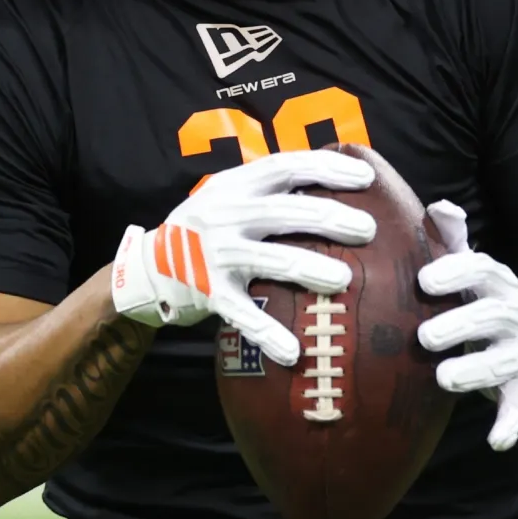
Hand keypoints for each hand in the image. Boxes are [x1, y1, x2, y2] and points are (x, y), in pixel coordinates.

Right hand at [111, 151, 376, 366]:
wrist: (150, 267)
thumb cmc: (210, 229)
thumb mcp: (231, 198)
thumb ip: (271, 192)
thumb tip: (339, 188)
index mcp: (235, 186)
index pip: (284, 166)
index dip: (325, 168)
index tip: (365, 177)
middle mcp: (224, 215)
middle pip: (281, 211)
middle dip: (328, 217)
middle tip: (368, 229)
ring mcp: (215, 255)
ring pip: (268, 260)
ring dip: (308, 268)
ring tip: (344, 279)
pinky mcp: (208, 293)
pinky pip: (241, 315)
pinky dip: (267, 334)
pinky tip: (293, 352)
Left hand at [416, 201, 517, 450]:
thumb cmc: (483, 294)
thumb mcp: (471, 264)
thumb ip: (453, 236)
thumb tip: (439, 207)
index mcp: (494, 282)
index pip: (479, 270)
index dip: (454, 273)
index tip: (424, 281)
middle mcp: (509, 315)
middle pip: (487, 317)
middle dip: (458, 325)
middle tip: (424, 335)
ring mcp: (517, 352)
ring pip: (499, 363)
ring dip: (475, 372)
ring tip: (444, 379)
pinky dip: (510, 423)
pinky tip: (497, 441)